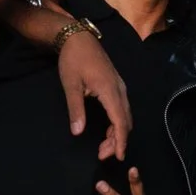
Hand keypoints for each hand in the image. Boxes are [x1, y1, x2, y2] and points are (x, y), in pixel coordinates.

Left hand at [56, 29, 130, 160]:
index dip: (120, 141)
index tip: (119, 157)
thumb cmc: (73, 60)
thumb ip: (75, 109)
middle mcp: (119, 90)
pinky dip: (117, 123)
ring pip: (124, 116)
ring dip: (117, 133)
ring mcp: (119, 87)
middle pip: (125, 121)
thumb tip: (78, 132)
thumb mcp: (70, 85)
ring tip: (104, 147)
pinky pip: (122, 108)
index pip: (119, 121)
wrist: (78, 37)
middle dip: (117, 141)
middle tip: (103, 155)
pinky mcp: (116, 85)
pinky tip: (108, 130)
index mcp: (109, 90)